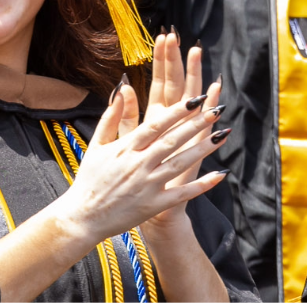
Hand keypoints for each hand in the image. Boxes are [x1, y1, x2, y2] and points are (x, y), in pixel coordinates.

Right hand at [60, 52, 225, 244]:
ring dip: (203, 149)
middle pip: (172, 141)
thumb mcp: (96, 145)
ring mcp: (147, 185)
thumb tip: (121, 88)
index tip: (196, 99)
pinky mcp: (154, 205)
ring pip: (180, 163)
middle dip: (196, 125)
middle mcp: (137, 165)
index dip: (177, 112)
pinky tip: (221, 174)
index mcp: (124, 149)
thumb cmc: (89, 179)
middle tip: (217, 110)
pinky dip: (202, 185)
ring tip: (224, 134)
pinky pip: (182, 194)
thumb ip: (111, 117)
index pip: (155, 125)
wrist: (82, 218)